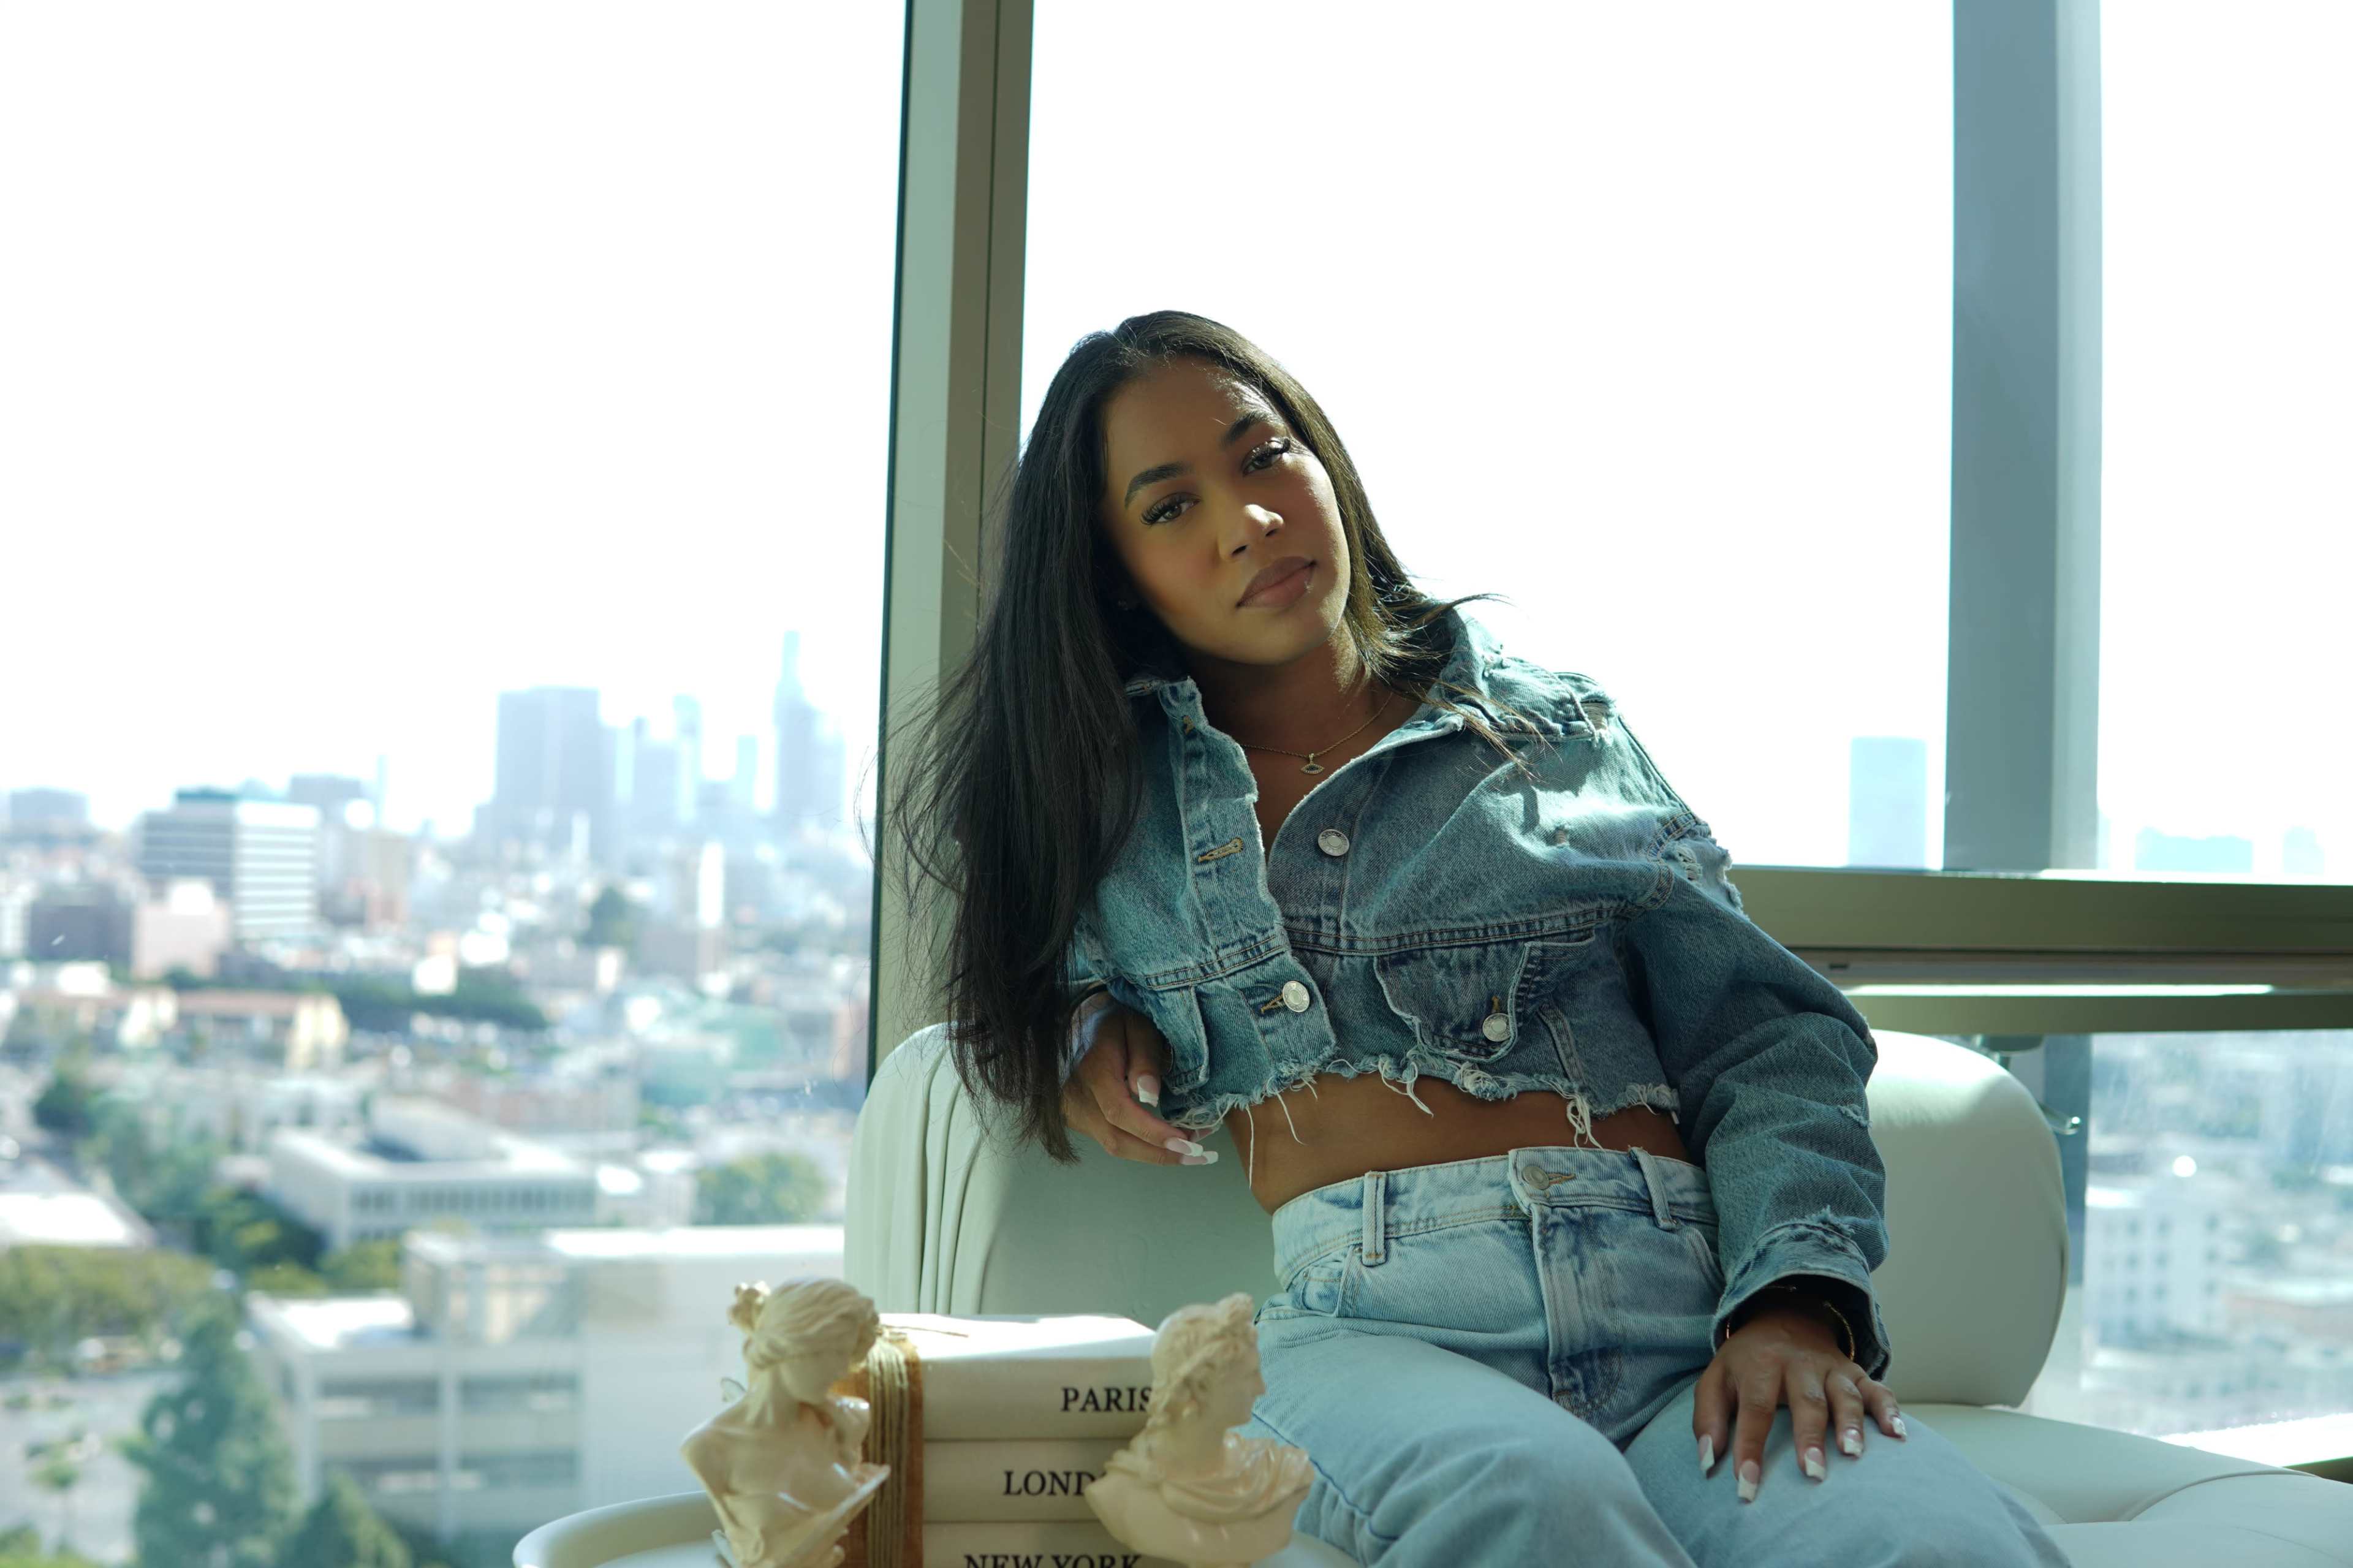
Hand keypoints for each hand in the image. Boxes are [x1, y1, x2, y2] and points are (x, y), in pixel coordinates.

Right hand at [1059, 996, 1217, 1165]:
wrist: (1080, 1023)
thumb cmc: (1115, 1019)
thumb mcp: (1135, 1024)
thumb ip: (1143, 1055)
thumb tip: (1150, 1097)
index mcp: (1094, 1071)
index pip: (1119, 1111)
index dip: (1152, 1132)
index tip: (1187, 1141)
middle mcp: (1079, 1098)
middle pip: (1118, 1140)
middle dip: (1162, 1153)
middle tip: (1201, 1154)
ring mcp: (1076, 1112)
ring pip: (1115, 1146)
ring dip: (1156, 1154)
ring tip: (1193, 1151)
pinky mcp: (1080, 1119)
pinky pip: (1113, 1140)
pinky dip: (1143, 1146)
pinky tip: (1170, 1143)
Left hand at [1694, 1306, 1904, 1502]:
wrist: (1783, 1314)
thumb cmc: (1746, 1361)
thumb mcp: (1716, 1379)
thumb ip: (1708, 1419)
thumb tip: (1708, 1463)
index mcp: (1760, 1365)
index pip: (1755, 1409)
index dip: (1750, 1448)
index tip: (1746, 1486)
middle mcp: (1799, 1364)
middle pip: (1805, 1401)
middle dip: (1809, 1437)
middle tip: (1811, 1473)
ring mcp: (1831, 1367)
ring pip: (1844, 1395)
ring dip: (1851, 1424)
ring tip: (1853, 1454)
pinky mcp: (1856, 1372)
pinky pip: (1877, 1388)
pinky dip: (1890, 1410)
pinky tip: (1898, 1435)